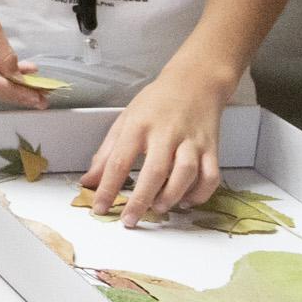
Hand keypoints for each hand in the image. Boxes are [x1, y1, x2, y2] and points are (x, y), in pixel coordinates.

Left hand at [84, 66, 230, 222]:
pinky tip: (185, 201)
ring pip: (186, 174)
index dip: (108, 188)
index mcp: (139, 125)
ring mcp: (192, 141)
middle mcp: (166, 133)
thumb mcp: (125, 120)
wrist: (195, 81)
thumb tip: (88, 181)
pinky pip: (210, 176)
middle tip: (130, 220)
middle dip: (141, 200)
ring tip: (158, 208)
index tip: (99, 208)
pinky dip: (200, 194)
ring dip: (171, 197)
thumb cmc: (156, 102)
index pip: (119, 161)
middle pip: (154, 171)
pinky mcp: (212, 147)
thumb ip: (106, 153)